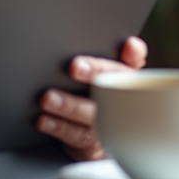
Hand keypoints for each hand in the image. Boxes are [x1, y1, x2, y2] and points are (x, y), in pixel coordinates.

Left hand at [36, 36, 147, 160]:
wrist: (97, 139)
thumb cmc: (97, 95)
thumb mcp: (103, 73)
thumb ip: (102, 52)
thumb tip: (109, 37)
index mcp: (125, 78)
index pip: (134, 62)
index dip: (135, 54)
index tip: (128, 45)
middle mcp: (119, 100)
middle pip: (112, 86)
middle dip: (95, 74)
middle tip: (75, 66)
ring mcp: (105, 122)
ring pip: (90, 113)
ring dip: (69, 105)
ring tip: (48, 97)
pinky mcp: (88, 141)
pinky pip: (74, 134)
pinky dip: (57, 126)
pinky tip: (43, 119)